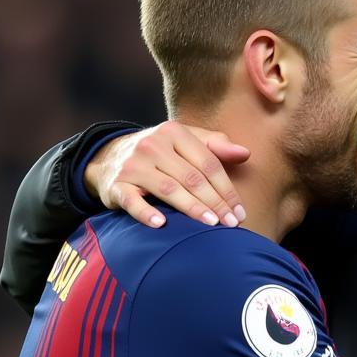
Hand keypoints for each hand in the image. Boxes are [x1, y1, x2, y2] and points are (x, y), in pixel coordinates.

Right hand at [84, 121, 250, 228]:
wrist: (110, 156)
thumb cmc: (161, 152)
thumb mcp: (186, 141)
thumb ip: (215, 146)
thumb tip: (245, 154)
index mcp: (174, 132)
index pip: (208, 164)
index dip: (227, 190)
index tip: (240, 212)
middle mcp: (152, 145)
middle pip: (192, 178)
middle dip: (215, 202)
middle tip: (231, 224)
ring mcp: (133, 165)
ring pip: (169, 189)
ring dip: (192, 208)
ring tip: (211, 224)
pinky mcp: (117, 185)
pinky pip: (133, 201)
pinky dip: (146, 213)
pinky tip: (162, 224)